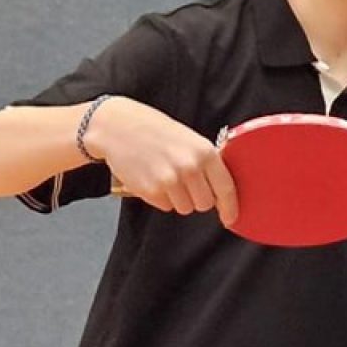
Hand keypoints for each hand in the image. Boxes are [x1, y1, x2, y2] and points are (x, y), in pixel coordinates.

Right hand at [85, 96, 241, 223]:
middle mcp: (189, 167)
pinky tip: (152, 177)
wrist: (117, 127)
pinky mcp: (150, 190)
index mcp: (204, 152)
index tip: (230, 218)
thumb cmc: (155, 131)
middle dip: (198, 198)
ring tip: (166, 175)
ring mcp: (169, 180)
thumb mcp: (189, 139)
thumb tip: (222, 189)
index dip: (230, 208)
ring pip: (185, 208)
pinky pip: (165, 206)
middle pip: (205, 204)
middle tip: (185, 182)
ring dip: (178, 198)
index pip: (226, 189)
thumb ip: (207, 163)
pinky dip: (161, 197)